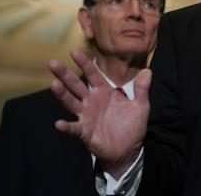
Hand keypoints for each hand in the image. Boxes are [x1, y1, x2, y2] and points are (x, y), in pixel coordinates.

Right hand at [49, 49, 150, 177]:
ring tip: (54, 84)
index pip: (93, 75)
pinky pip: (74, 128)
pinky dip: (66, 126)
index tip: (74, 51)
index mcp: (104, 92)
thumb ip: (141, 89)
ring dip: (62, 95)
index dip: (85, 63)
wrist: (128, 149)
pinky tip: (59, 123)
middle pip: (76, 86)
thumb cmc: (132, 125)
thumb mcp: (140, 106)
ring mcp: (86, 116)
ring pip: (71, 103)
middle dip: (65, 75)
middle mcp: (92, 102)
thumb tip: (148, 71)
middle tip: (53, 62)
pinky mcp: (84, 132)